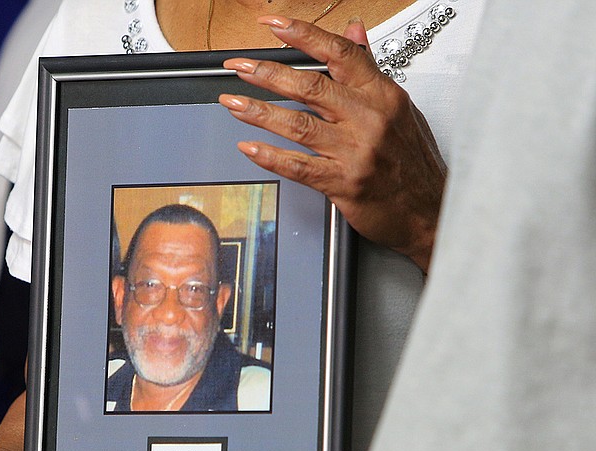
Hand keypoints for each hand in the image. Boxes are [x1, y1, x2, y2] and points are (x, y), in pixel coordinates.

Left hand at [218, 16, 445, 272]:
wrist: (431, 210)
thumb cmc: (414, 162)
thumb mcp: (399, 107)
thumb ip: (369, 70)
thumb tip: (353, 31)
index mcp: (382, 95)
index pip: (339, 53)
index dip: (302, 35)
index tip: (273, 25)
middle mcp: (368, 119)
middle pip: (310, 87)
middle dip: (266, 74)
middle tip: (237, 66)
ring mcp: (355, 152)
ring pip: (298, 125)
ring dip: (259, 113)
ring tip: (232, 103)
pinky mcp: (344, 184)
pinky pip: (299, 167)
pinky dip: (271, 157)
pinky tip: (249, 148)